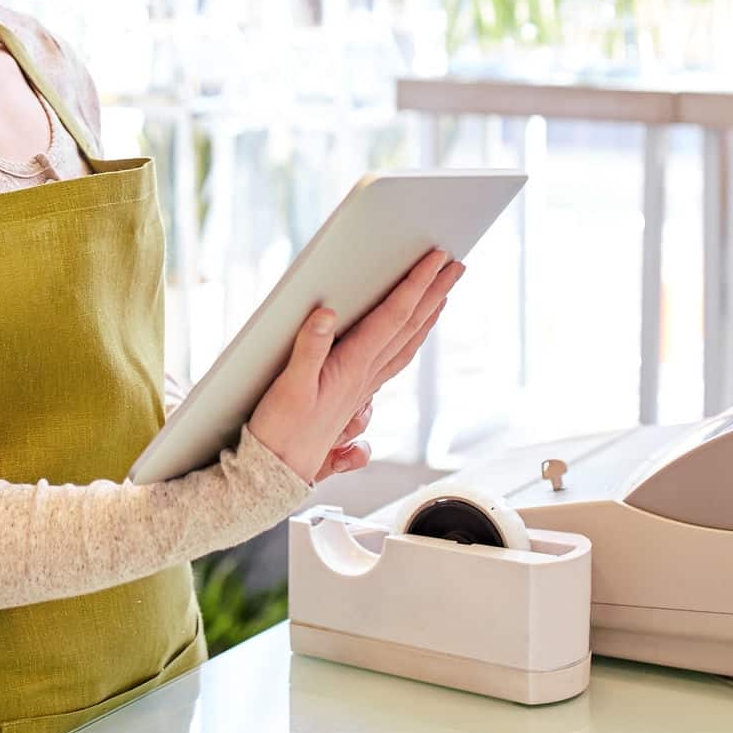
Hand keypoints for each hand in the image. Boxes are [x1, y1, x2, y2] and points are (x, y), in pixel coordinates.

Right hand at [246, 250, 464, 482]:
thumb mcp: (289, 387)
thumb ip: (309, 349)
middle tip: (455, 265)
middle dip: (434, 293)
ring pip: (407, 345)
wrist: (277, 472)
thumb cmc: (280, 431)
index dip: (416, 285)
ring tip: (444, 293)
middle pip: (410, 327)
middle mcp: (366, 377)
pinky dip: (410, 341)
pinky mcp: (354, 397)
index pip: (393, 317)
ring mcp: (363, 388)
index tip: (435, 260)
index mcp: (353, 367)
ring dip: (428, 316)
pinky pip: (394, 362)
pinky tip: (411, 337)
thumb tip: (326, 314)